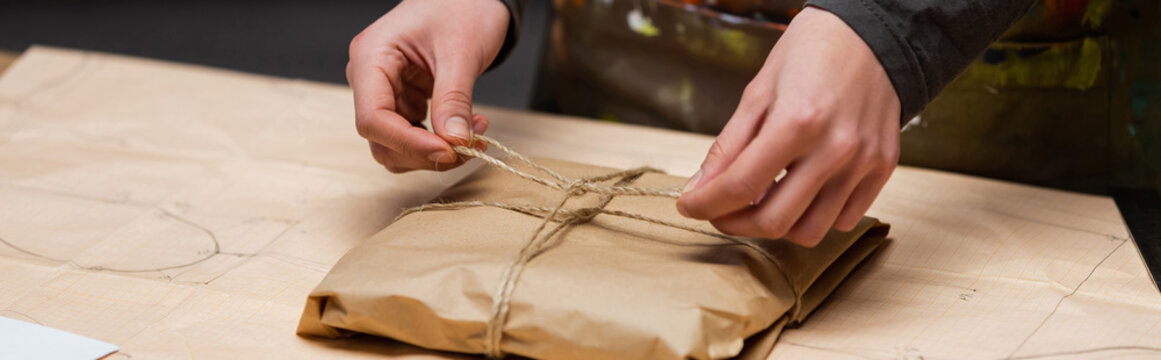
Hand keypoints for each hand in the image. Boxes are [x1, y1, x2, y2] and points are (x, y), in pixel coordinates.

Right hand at [348, 0, 508, 171]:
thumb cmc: (461, 7)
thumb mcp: (461, 52)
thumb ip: (454, 99)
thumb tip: (455, 142)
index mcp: (371, 57)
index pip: (372, 118)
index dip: (408, 143)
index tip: (448, 152)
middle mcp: (371, 78)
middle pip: (382, 139)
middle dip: (425, 152)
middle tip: (470, 147)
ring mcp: (387, 92)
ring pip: (397, 145)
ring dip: (436, 152)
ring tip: (475, 135)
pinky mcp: (405, 100)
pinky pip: (415, 136)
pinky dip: (441, 142)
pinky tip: (469, 129)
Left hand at [676, 6, 900, 246]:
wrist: (874, 35)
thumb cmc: (811, 54)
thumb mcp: (758, 90)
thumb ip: (728, 145)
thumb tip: (701, 188)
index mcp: (797, 121)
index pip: (740, 186)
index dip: (706, 205)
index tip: (690, 206)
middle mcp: (835, 148)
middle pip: (774, 221)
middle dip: (734, 223)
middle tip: (720, 210)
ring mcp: (863, 162)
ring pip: (810, 231)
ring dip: (776, 225)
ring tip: (761, 200)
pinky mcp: (882, 168)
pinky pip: (844, 219)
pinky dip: (815, 216)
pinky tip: (800, 192)